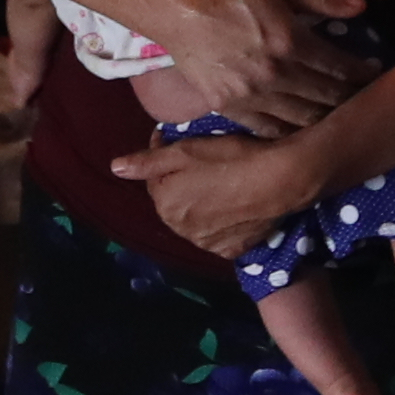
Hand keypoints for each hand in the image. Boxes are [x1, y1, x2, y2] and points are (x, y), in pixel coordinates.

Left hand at [113, 124, 327, 263]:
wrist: (279, 180)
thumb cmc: (229, 158)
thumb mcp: (185, 150)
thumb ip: (147, 161)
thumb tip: (115, 168)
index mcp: (164, 203)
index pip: (156, 180)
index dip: (167, 161)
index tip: (183, 144)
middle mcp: (180, 229)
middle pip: (174, 203)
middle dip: (182, 185)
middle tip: (206, 163)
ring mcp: (207, 244)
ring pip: (196, 221)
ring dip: (201, 205)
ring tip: (221, 184)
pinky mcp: (232, 251)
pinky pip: (219, 236)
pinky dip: (222, 223)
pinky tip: (234, 206)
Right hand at [141, 0, 375, 132]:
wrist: (177, 7)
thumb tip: (362, 8)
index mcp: (290, 42)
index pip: (340, 68)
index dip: (363, 74)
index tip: (375, 74)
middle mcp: (274, 75)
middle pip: (326, 98)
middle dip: (350, 99)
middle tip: (364, 97)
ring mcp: (251, 96)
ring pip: (301, 120)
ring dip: (325, 119)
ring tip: (338, 114)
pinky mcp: (229, 108)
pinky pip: (269, 129)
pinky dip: (291, 132)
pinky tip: (303, 129)